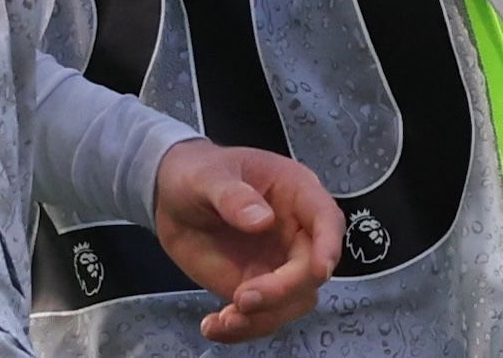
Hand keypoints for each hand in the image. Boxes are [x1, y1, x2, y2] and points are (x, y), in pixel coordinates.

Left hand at [150, 139, 342, 341]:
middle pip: (311, 269)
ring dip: (263, 316)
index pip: (326, 219)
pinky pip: (263, 315)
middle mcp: (296, 232)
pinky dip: (243, 328)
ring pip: (293, 301)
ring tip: (223, 319)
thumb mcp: (208, 177)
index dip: (329, 245)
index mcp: (296, 193)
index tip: (320, 270)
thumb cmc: (198, 174)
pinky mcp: (257, 287)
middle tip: (242, 298)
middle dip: (283, 290)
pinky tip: (213, 325)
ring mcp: (278, 264)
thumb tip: (262, 221)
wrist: (173, 198)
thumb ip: (232, 196)